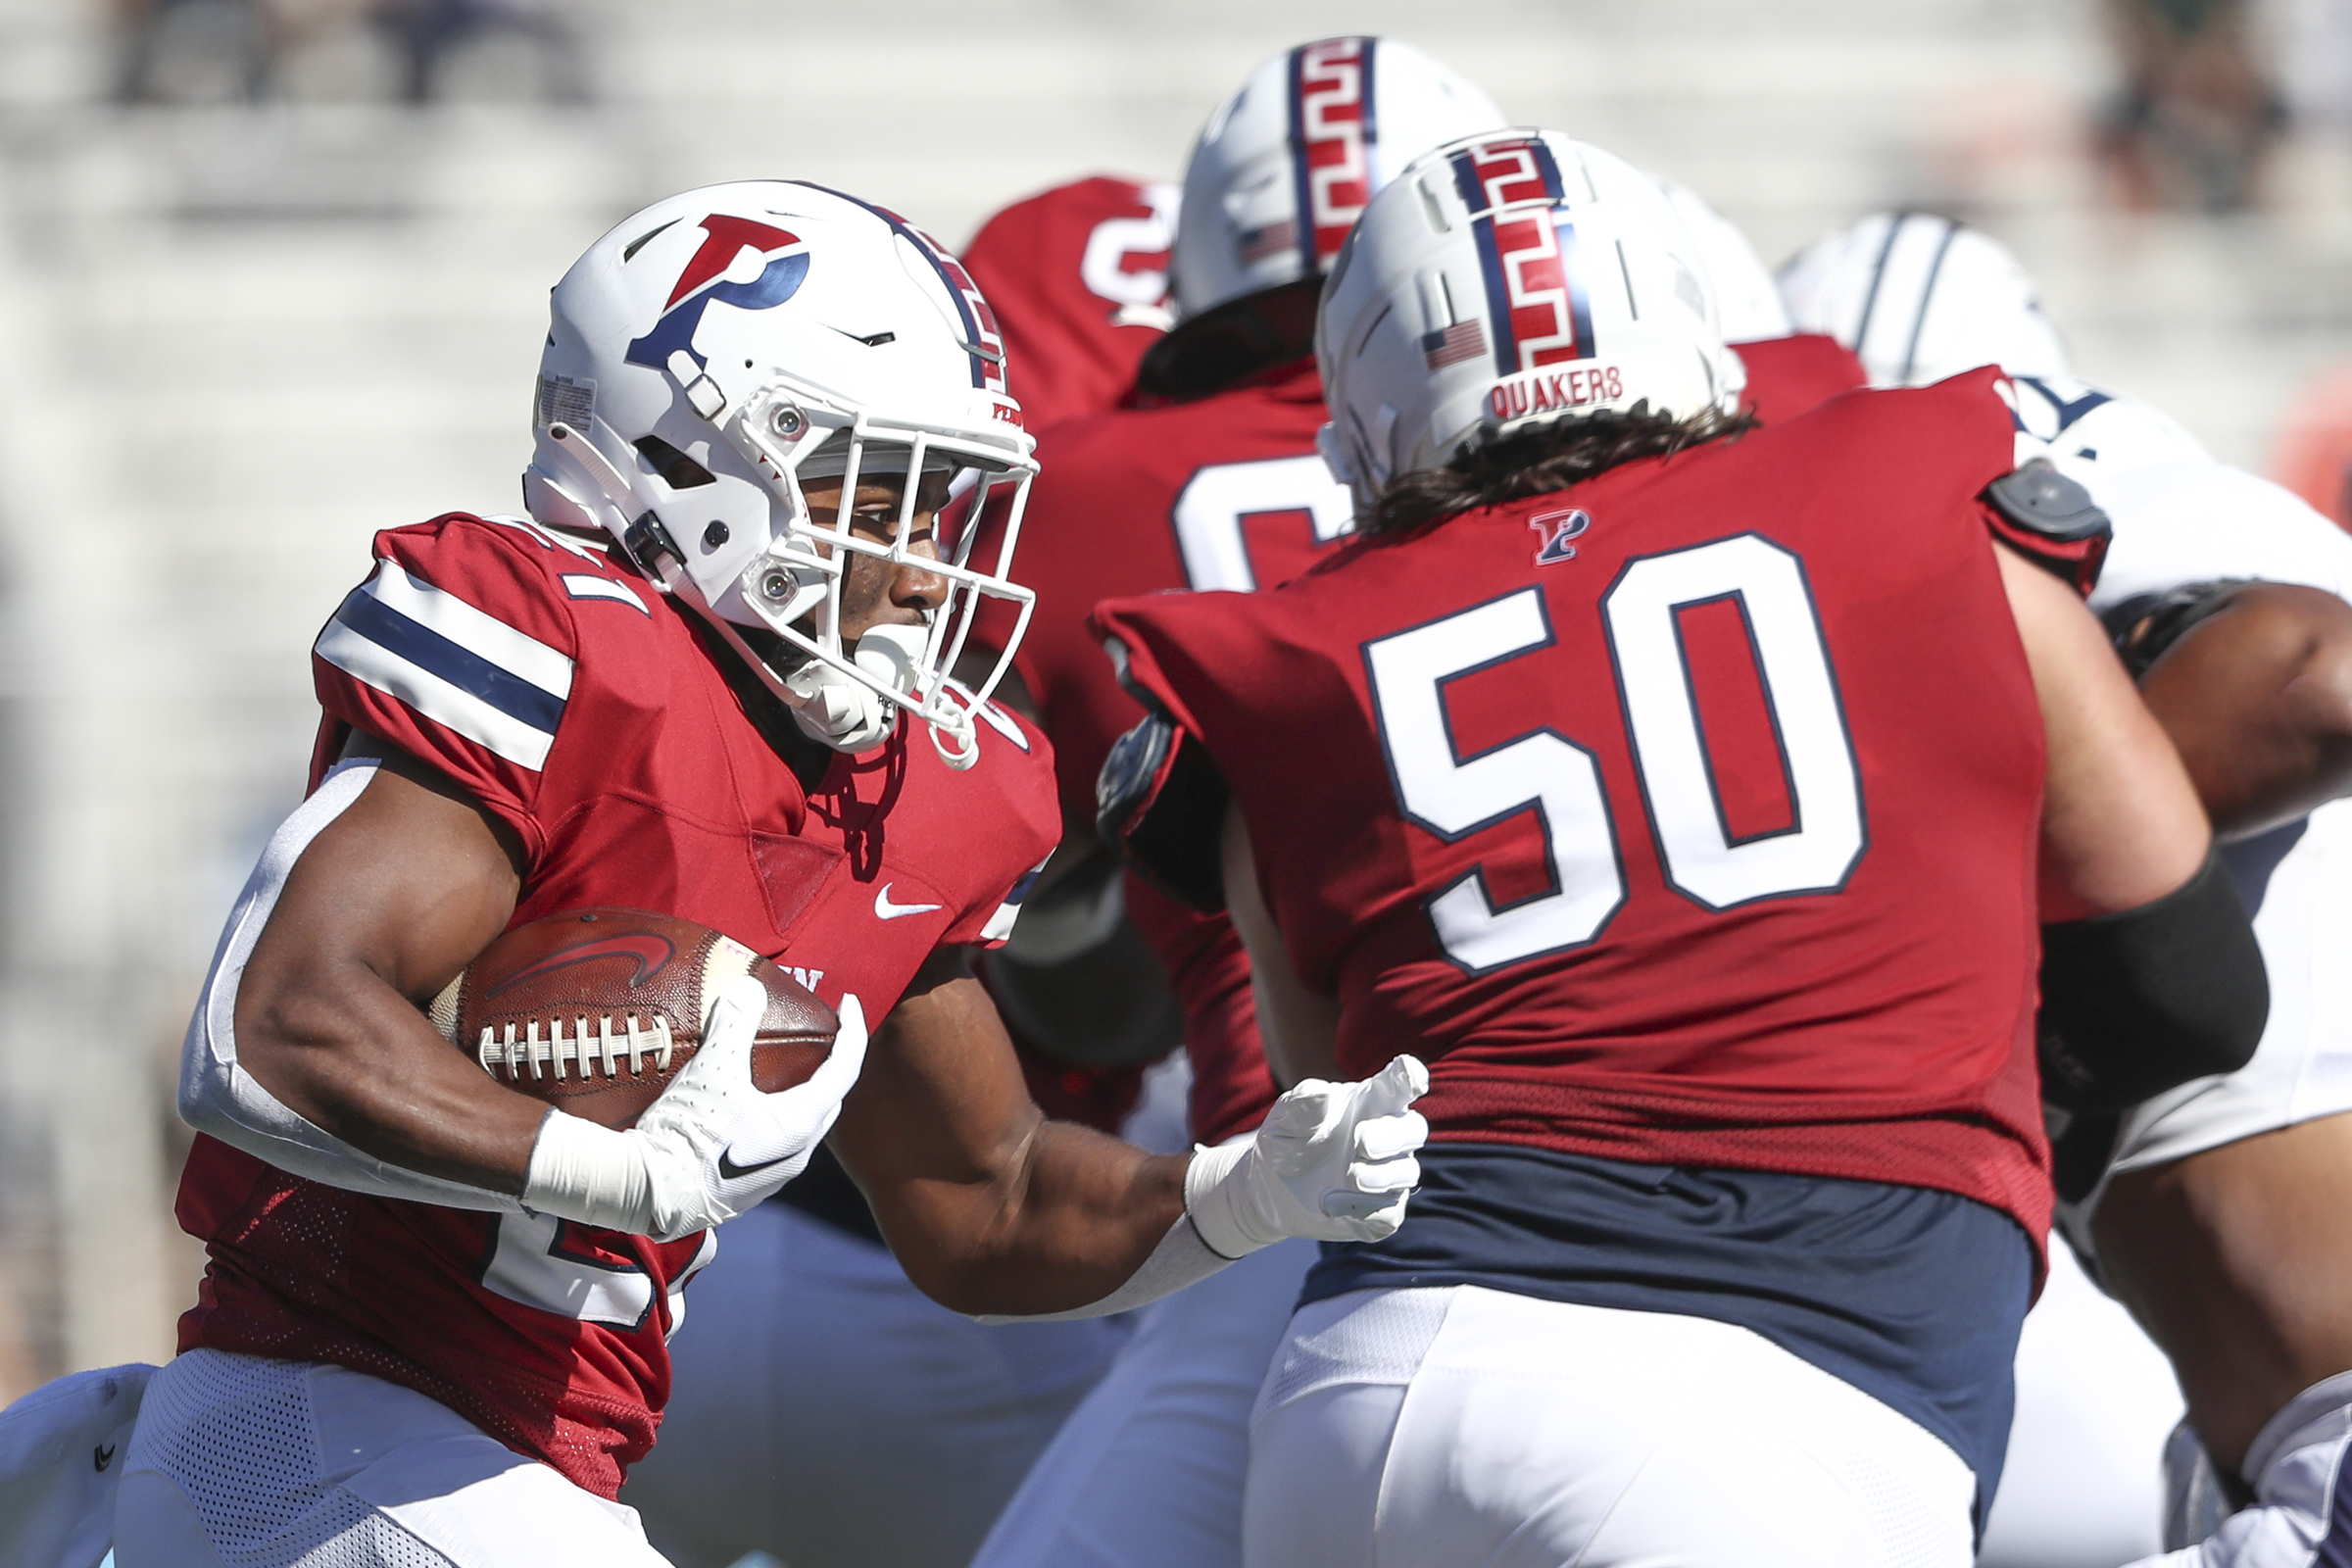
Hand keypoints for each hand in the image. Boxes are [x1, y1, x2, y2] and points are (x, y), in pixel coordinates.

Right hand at [523, 977, 868, 1240]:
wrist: (647, 1193)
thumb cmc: (687, 1134)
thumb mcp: (712, 1070)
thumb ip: (734, 1023)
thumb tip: (750, 988)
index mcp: (800, 1123)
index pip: (845, 1070)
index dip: (854, 1032)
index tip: (849, 1003)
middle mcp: (797, 1153)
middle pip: (828, 1099)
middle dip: (830, 1065)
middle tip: (818, 1035)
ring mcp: (775, 1175)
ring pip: (802, 1125)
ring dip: (800, 1095)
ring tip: (781, 1068)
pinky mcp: (749, 1187)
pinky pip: (775, 1144)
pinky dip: (774, 1117)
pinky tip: (747, 1106)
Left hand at [1183, 1054, 1428, 1258]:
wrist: (1270, 1189)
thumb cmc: (1287, 1139)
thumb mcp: (1285, 1118)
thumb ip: (1303, 1104)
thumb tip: (1321, 1092)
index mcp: (1370, 1101)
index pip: (1399, 1083)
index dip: (1410, 1076)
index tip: (1412, 1074)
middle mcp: (1387, 1135)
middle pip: (1414, 1129)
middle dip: (1393, 1137)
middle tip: (1361, 1142)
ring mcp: (1389, 1174)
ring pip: (1407, 1172)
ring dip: (1381, 1175)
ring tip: (1349, 1176)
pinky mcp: (1381, 1210)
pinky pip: (1390, 1212)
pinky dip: (1369, 1210)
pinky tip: (1336, 1205)